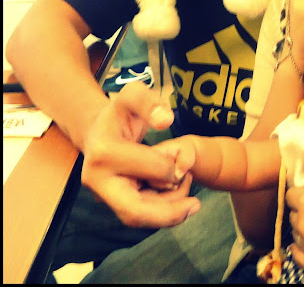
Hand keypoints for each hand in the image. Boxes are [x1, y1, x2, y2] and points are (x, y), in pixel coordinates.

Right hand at [81, 81, 199, 227]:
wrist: (99, 130)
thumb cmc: (120, 112)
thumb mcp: (132, 95)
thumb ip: (148, 102)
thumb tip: (166, 120)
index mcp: (104, 153)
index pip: (148, 168)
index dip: (172, 166)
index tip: (183, 158)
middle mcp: (97, 180)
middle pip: (133, 210)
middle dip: (168, 212)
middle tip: (196, 205)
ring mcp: (102, 194)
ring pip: (136, 218)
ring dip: (166, 215)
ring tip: (191, 204)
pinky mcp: (111, 202)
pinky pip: (136, 215)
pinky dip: (159, 213)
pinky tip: (178, 203)